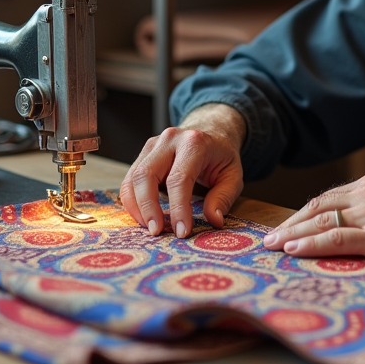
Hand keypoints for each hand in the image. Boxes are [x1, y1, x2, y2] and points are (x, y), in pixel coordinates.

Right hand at [119, 103, 245, 238]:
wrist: (212, 131)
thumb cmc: (222, 155)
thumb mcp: (233, 176)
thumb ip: (223, 198)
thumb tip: (214, 221)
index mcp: (194, 143)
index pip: (179, 179)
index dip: (178, 208)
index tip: (182, 232)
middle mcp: (170, 140)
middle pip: (146, 175)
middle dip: (148, 207)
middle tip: (157, 232)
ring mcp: (153, 144)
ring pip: (133, 177)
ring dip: (136, 206)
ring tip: (149, 227)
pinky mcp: (144, 153)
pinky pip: (130, 179)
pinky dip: (132, 200)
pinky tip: (143, 216)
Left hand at [261, 174, 364, 268]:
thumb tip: (350, 220)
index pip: (325, 198)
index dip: (302, 215)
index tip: (286, 227)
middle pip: (316, 208)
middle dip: (290, 225)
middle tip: (269, 240)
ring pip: (320, 222)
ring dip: (293, 235)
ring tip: (273, 247)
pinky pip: (336, 239)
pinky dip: (312, 244)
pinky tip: (294, 250)